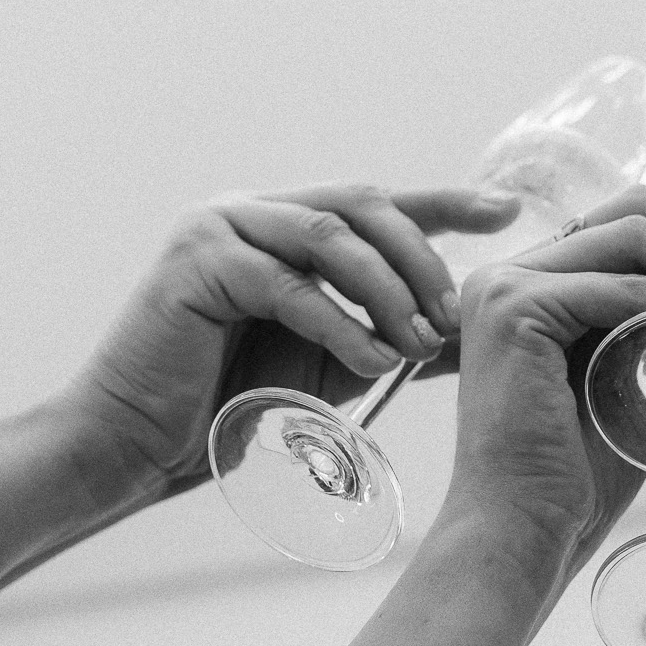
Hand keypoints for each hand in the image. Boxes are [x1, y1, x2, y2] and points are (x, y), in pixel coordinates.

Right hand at [59, 184, 520, 508]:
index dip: (445, 202)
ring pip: (331, 236)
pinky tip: (374, 363)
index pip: (376, 201)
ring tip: (421, 343)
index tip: (508, 212)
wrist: (137, 444)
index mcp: (281, 222)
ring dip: (388, 290)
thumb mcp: (335, 360)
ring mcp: (218, 228)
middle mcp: (249, 210)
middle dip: (421, 256)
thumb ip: (390, 333)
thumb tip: (473, 332)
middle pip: (362, 204)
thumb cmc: (234, 403)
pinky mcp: (196, 263)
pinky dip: (341, 324)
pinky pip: (290, 285)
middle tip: (456, 311)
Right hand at [447, 188, 645, 605]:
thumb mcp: (628, 380)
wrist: (521, 536)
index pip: (636, 211)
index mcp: (540, 279)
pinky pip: (623, 287)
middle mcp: (516, 268)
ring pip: (636, 232)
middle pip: (640, 208)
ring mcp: (507, 283)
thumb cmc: (576, 479)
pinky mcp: (513, 309)